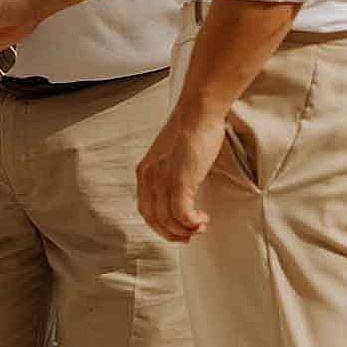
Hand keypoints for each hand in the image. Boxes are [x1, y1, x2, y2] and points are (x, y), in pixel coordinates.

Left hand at [135, 109, 224, 242]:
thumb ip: (170, 174)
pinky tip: (202, 219)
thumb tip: (182, 194)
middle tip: (190, 235)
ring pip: (168, 222)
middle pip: (154, 220)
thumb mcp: (172, 156)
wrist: (198, 111)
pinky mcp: (179, 180)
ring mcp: (163, 179)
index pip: (145, 210)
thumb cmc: (191, 129)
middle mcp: (149, 177)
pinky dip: (192, 223)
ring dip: (186, 231)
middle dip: (173, 234)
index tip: (178, 229)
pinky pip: (181, 215)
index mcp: (145, 171)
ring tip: (200, 225)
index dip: (162, 226)